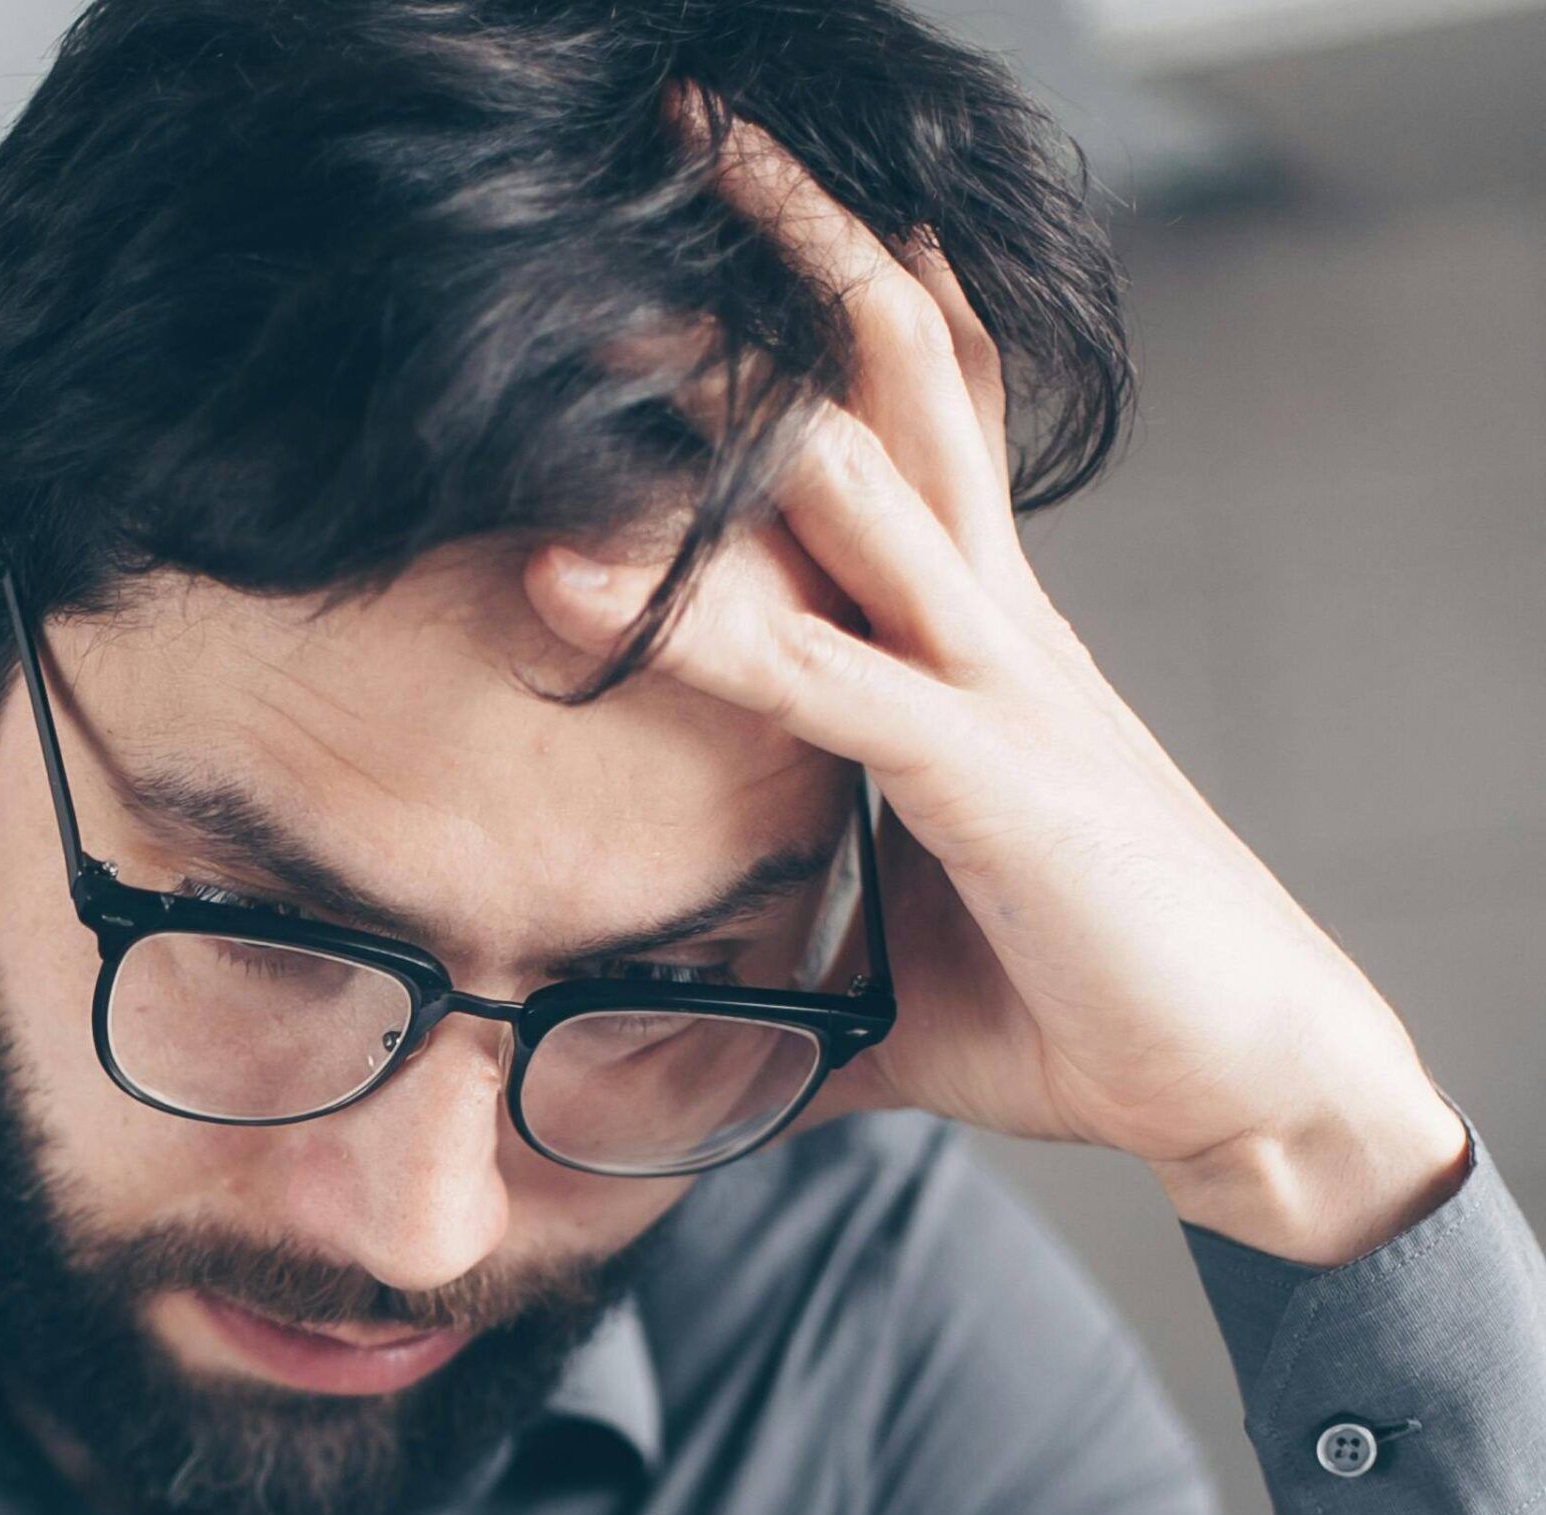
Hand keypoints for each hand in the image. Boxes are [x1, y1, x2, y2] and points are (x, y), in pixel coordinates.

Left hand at [522, 112, 1467, 1266]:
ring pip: (857, 475)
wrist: (1243, 1084)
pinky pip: (821, 672)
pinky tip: (572, 578)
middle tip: (685, 129)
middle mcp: (993, 622)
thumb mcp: (905, 966)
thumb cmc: (1087, 1003)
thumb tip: (682, 1034)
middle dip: (793, 246)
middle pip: (895, 377)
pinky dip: (694, 623)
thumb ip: (793, 967)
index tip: (732, 215)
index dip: (837, 298)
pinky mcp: (988, 773)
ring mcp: (998, 682)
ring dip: (721, 387)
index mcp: (980, 638)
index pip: (920, 414)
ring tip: (595, 290)